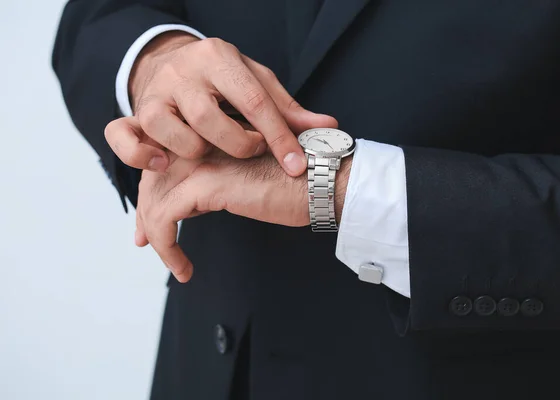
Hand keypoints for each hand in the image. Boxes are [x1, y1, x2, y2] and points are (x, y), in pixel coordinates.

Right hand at [104, 32, 336, 175]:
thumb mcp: (258, 84)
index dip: (278, 137)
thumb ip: (289, 109)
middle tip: (248, 151)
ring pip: (166, 128)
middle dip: (235, 144)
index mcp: (221, 58)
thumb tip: (329, 127)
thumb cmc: (225, 80)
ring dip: (193, 151)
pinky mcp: (134, 112)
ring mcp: (155, 92)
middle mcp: (184, 72)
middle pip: (208, 117)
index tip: (295, 165)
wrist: (175, 62)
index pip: (254, 100)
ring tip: (208, 153)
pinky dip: (139, 156)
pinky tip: (163, 165)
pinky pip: (122, 136)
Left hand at [136, 141, 351, 282]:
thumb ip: (219, 182)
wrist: (322, 179)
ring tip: (173, 261)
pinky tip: (183, 267)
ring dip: (156, 234)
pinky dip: (168, 247)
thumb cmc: (296, 181)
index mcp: (210, 136)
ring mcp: (200, 160)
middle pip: (153, 178)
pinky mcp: (206, 183)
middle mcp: (199, 142)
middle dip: (146, 212)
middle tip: (146, 241)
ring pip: (154, 198)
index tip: (151, 220)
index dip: (154, 190)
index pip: (165, 160)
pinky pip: (165, 217)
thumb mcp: (247, 177)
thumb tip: (195, 204)